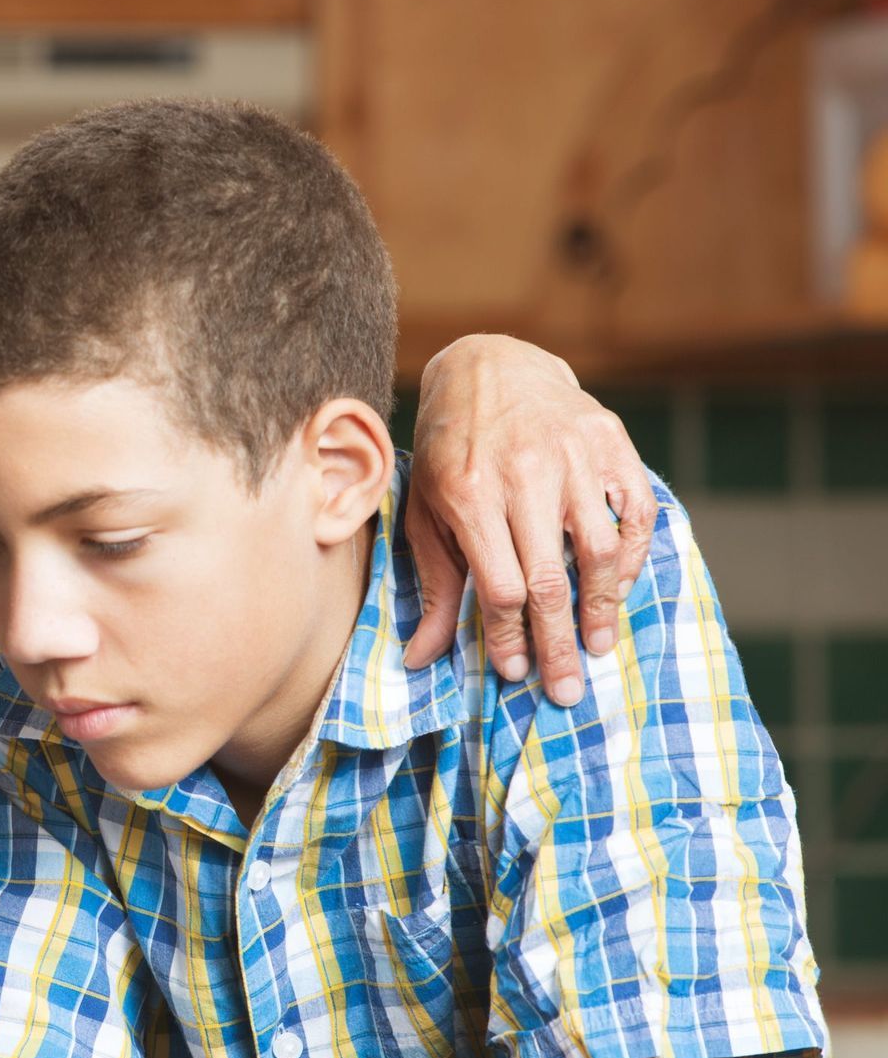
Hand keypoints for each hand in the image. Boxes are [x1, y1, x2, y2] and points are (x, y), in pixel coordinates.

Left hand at [403, 334, 656, 705]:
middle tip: (567, 691)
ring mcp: (573, 454)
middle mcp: (524, 473)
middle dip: (558, 644)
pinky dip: (634, 557)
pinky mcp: (611, 440)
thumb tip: (422, 658)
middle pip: (551, 581)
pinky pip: (636, 511)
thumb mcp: (427, 511)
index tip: (513, 672)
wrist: (489, 366)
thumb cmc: (450, 450)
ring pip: (601, 551)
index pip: (500, 587)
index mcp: (470, 494)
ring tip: (599, 647)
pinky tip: (618, 589)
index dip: (509, 637)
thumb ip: (434, 583)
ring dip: (604, 608)